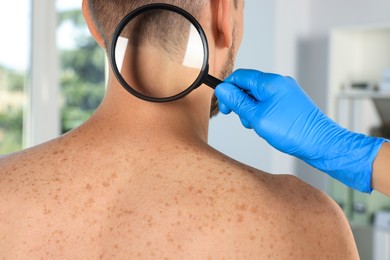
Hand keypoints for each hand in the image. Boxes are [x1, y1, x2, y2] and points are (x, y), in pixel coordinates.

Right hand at [215, 69, 386, 192]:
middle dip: (240, 102)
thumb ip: (237, 102)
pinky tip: (265, 126)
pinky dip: (261, 113)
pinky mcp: (289, 102)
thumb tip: (222, 89)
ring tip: (257, 125)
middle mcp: (279, 83)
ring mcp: (286, 92)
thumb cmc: (292, 132)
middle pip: (248, 86)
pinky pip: (267, 102)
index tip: (224, 107)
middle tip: (243, 119)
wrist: (320, 144)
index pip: (240, 76)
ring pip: (257, 96)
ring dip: (250, 110)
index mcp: (270, 82)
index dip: (227, 90)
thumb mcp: (257, 117)